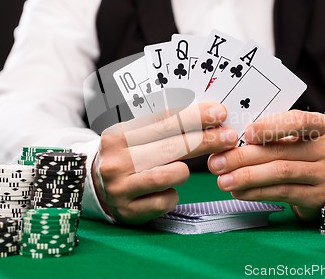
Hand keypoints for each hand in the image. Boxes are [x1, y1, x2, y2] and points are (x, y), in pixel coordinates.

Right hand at [92, 103, 237, 224]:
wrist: (95, 188)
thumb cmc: (126, 157)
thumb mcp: (135, 137)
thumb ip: (163, 127)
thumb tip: (206, 115)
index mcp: (118, 136)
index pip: (163, 121)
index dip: (195, 116)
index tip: (219, 113)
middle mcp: (117, 161)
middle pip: (171, 146)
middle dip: (205, 140)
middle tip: (229, 136)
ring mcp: (121, 188)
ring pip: (168, 175)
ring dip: (183, 171)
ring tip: (181, 170)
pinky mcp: (129, 211)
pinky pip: (165, 201)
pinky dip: (171, 195)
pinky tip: (165, 191)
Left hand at [208, 110, 324, 221]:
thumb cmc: (302, 154)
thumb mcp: (294, 138)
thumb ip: (270, 134)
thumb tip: (228, 140)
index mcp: (323, 126)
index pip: (298, 121)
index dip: (271, 126)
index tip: (246, 133)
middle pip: (281, 151)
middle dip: (243, 157)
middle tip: (217, 162)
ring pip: (280, 174)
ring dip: (246, 177)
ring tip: (223, 180)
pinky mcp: (319, 198)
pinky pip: (281, 193)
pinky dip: (256, 192)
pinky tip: (239, 191)